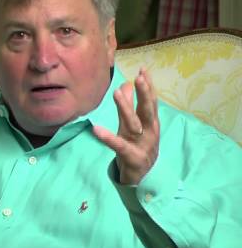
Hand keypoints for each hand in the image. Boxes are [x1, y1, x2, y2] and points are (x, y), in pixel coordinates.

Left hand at [93, 67, 159, 184]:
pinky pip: (118, 145)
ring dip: (126, 109)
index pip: (150, 101)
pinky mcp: (132, 157)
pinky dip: (108, 137)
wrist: (143, 177)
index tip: (143, 69)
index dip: (148, 86)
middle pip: (148, 110)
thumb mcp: (133, 125)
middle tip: (140, 78)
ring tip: (116, 93)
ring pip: (134, 124)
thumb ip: (130, 105)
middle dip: (145, 94)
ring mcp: (142, 145)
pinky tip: (96, 129)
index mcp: (150, 123)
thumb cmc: (137, 146)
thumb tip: (126, 84)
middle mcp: (149, 132)